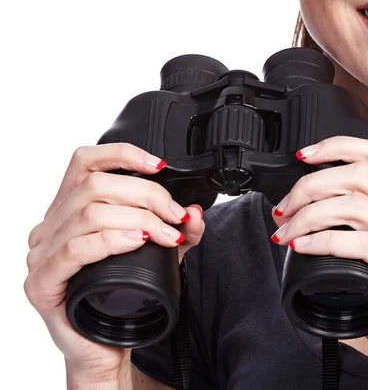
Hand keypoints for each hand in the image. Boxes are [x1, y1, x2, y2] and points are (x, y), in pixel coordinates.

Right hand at [24, 143, 204, 379]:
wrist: (104, 345)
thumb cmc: (123, 295)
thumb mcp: (159, 253)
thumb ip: (178, 231)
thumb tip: (195, 212)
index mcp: (70, 208)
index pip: (86, 161)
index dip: (123, 154)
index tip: (160, 166)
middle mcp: (51, 225)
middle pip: (96, 185)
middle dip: (147, 195)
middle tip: (176, 216)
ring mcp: (41, 253)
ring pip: (89, 213)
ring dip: (138, 218)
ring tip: (166, 235)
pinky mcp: (42, 283)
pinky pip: (74, 249)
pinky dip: (111, 240)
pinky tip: (137, 241)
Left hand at [270, 136, 367, 385]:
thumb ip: (353, 225)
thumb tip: (302, 207)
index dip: (339, 146)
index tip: (304, 155)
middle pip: (361, 175)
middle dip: (312, 185)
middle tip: (285, 208)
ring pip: (357, 206)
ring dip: (310, 215)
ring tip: (286, 232)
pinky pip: (361, 243)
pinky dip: (323, 241)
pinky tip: (302, 248)